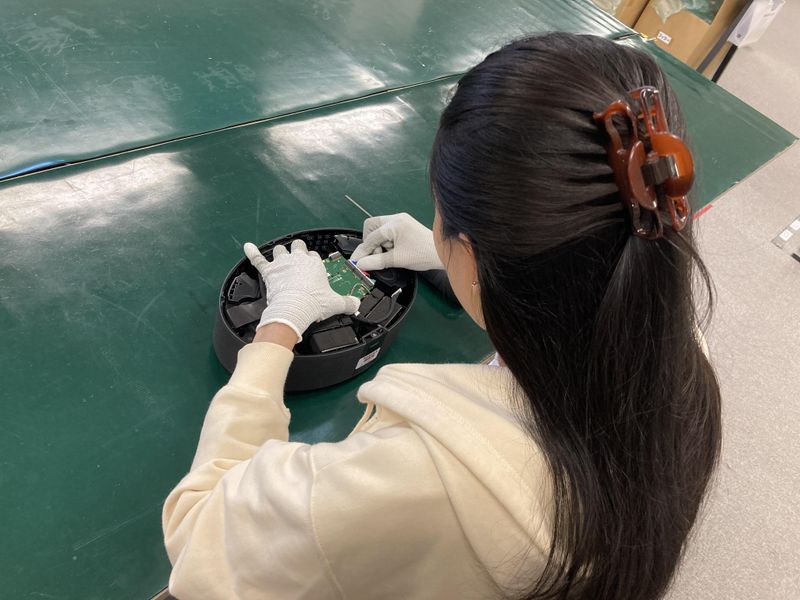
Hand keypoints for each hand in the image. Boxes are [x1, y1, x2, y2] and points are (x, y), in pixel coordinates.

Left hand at [243, 240, 359, 341]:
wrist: (294, 309)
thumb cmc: (314, 304)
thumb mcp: (336, 304)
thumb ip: (348, 302)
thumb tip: (356, 304)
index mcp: (314, 264)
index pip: (314, 256)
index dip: (313, 262)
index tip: (313, 270)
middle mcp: (298, 259)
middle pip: (297, 246)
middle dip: (297, 251)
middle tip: (298, 260)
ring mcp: (282, 264)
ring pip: (279, 250)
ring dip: (280, 253)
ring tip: (280, 259)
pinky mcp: (269, 271)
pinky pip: (258, 259)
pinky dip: (252, 253)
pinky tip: (248, 247)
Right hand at [349, 213, 443, 271]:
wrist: (442, 253)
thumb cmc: (424, 254)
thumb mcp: (397, 260)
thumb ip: (376, 261)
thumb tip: (360, 264)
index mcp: (394, 224)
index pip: (371, 236)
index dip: (363, 250)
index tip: (357, 261)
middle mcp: (396, 218)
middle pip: (371, 227)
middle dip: (370, 242)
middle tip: (375, 255)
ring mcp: (400, 221)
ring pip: (378, 229)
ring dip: (379, 243)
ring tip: (388, 254)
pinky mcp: (404, 226)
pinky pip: (387, 231)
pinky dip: (386, 241)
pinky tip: (393, 251)